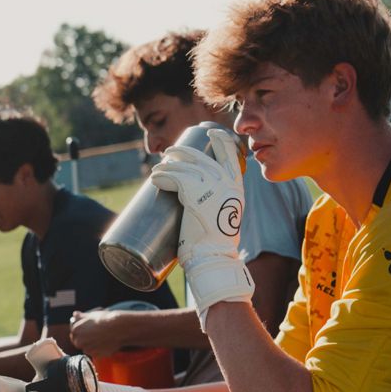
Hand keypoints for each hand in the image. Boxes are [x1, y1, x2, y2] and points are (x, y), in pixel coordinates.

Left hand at [68, 309, 129, 356]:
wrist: (119, 328)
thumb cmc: (105, 319)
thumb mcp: (91, 315)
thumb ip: (81, 317)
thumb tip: (74, 315)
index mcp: (76, 330)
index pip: (74, 331)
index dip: (81, 329)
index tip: (88, 328)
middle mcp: (79, 341)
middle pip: (78, 341)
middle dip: (84, 338)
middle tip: (94, 333)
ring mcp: (87, 349)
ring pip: (87, 348)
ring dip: (91, 344)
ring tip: (101, 337)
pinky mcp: (96, 355)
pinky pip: (95, 353)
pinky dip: (98, 349)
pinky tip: (105, 343)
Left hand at [148, 128, 253, 323]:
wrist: (213, 259)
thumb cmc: (214, 245)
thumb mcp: (222, 216)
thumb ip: (217, 204)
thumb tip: (199, 201)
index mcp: (236, 187)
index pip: (231, 153)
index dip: (221, 139)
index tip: (211, 132)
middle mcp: (226, 184)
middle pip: (202, 157)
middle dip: (184, 150)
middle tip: (170, 151)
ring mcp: (212, 189)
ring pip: (186, 167)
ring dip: (169, 164)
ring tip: (158, 167)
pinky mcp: (195, 196)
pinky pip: (176, 178)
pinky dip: (163, 177)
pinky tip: (155, 178)